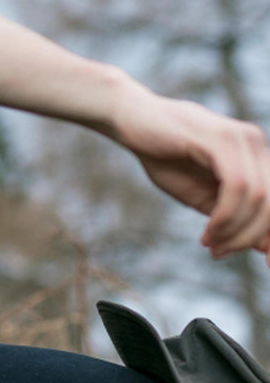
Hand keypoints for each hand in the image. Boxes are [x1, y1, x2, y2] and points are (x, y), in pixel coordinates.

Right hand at [111, 86, 269, 262]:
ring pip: (258, 198)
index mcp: (254, 153)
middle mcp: (255, 142)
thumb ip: (231, 214)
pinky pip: (237, 187)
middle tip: (222, 253)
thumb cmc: (161, 154)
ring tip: (211, 244)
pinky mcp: (221, 138)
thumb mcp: (201, 194)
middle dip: (252, 236)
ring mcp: (240, 138)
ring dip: (236, 231)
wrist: (127, 119)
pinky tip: (208, 231)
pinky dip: (225, 217)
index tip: (263, 262)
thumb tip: (263, 247)